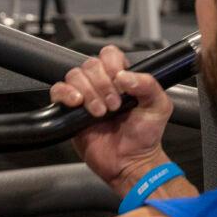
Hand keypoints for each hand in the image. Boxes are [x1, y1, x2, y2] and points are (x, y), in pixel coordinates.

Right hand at [50, 46, 173, 194]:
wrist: (131, 162)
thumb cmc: (145, 136)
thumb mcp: (159, 106)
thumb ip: (148, 85)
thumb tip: (124, 76)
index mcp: (122, 78)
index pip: (109, 54)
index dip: (112, 65)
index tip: (121, 82)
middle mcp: (101, 84)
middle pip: (90, 65)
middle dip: (103, 84)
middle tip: (114, 105)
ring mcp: (85, 97)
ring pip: (74, 76)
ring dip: (89, 93)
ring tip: (100, 113)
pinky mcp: (70, 111)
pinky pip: (58, 91)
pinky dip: (66, 94)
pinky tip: (78, 104)